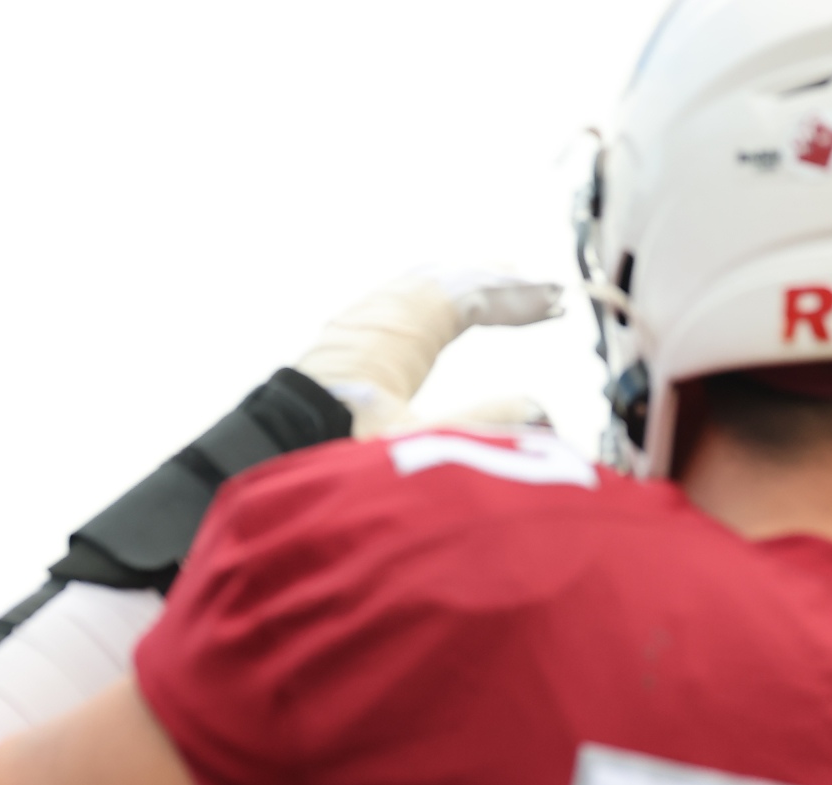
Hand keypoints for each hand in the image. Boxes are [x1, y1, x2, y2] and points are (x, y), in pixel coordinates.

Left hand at [295, 267, 563, 438]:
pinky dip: (431, 305)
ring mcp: (357, 325)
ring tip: (500, 293)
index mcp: (403, 329)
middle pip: (450, 284)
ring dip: (465, 292)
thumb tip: (541, 410)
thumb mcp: (423, 444)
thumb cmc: (341, 453)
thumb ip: (483, 425)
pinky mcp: (341, 345)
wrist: (273, 455)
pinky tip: (437, 315)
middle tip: (543, 294)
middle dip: (499, 288)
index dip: (519, 300)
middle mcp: (379, 315)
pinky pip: (396, 305)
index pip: (473, 296)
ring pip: (421, 289)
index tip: (558, 304)